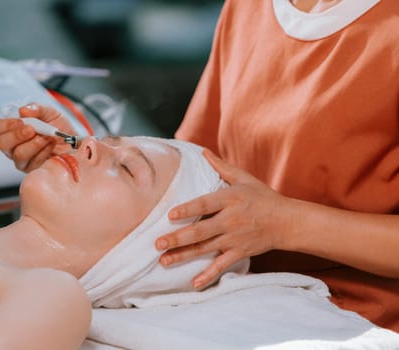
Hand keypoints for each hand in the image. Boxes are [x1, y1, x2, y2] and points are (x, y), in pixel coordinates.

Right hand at [0, 103, 76, 171]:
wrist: (76, 144)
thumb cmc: (60, 129)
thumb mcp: (51, 113)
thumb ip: (37, 109)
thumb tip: (23, 110)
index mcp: (13, 129)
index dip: (4, 125)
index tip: (19, 121)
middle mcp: (14, 145)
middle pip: (2, 143)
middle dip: (17, 135)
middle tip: (32, 130)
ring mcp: (22, 159)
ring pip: (18, 154)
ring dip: (34, 143)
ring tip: (47, 137)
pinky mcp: (32, 169)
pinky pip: (32, 162)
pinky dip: (43, 152)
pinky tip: (50, 147)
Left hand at [155, 149, 291, 287]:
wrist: (287, 222)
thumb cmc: (262, 197)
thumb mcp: (243, 178)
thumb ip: (221, 166)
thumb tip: (203, 151)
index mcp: (230, 199)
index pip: (205, 204)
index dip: (188, 210)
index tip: (170, 215)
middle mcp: (231, 220)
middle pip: (201, 231)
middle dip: (178, 238)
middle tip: (158, 244)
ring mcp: (235, 238)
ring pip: (205, 249)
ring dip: (183, 256)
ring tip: (163, 261)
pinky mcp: (240, 252)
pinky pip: (222, 265)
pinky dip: (209, 275)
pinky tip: (194, 283)